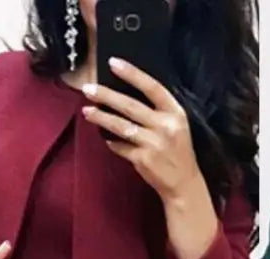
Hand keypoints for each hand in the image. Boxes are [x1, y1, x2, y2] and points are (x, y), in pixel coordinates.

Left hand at [81, 58, 202, 201]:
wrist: (183, 183)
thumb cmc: (177, 152)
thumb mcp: (176, 126)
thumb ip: (157, 112)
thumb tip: (125, 97)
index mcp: (175, 113)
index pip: (152, 87)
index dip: (132, 74)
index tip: (113, 63)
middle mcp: (165, 126)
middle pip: (131, 106)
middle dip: (107, 96)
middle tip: (88, 89)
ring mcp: (153, 143)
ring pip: (121, 126)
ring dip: (101, 118)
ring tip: (86, 111)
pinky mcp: (143, 159)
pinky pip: (121, 147)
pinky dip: (112, 143)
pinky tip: (106, 139)